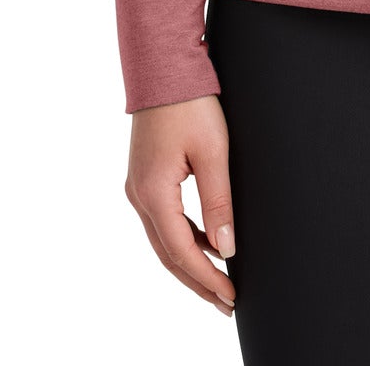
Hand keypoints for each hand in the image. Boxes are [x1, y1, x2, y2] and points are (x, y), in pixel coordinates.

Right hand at [125, 95, 237, 315]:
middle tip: (226, 302)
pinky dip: (184, 238)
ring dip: (190, 262)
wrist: (164, 67)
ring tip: (219, 281)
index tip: (231, 297)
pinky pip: (163, 219)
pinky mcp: (145, 177)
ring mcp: (138, 187)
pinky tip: (206, 243)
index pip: (182, 252)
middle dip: (198, 281)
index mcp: (153, 194)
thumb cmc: (190, 104)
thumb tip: (226, 249)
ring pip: (164, 240)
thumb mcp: (213, 152)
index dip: (207, 278)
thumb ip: (219, 202)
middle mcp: (138, 196)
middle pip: (168, 254)